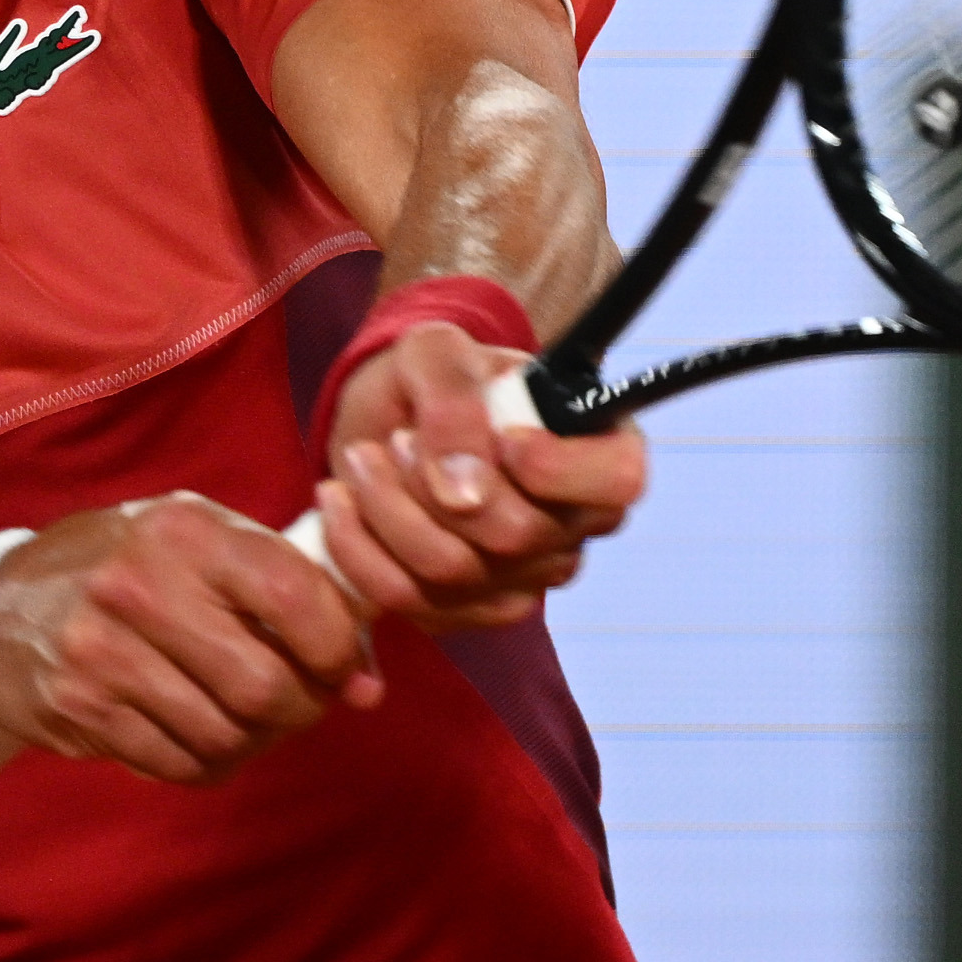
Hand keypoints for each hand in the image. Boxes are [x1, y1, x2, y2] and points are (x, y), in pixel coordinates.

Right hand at [0, 492, 380, 784]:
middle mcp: (141, 585)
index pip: (292, 595)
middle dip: (303, 709)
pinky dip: (210, 763)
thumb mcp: (205, 542)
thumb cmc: (139, 568)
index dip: (338, 645)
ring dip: (256, 742)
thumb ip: (290, 589)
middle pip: (265, 685)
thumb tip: (367, 683)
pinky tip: (203, 736)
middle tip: (302, 703)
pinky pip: (179, 765)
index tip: (346, 667)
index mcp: (187, 531)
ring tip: (249, 718)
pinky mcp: (80, 707)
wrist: (8, 606)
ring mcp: (103, 651)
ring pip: (225, 735)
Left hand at [315, 320, 648, 628]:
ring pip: (456, 573)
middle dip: (434, 485)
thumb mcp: (436, 352)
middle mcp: (574, 522)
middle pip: (517, 537)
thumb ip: (454, 402)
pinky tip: (342, 502)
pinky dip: (360, 549)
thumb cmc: (433, 377)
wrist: (390, 419)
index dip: (559, 470)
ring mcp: (526, 576)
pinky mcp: (468, 609)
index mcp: (598, 447)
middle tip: (395, 440)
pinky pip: (411, 601)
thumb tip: (464, 491)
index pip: (619, 480)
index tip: (503, 438)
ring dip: (387, 512)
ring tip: (361, 459)